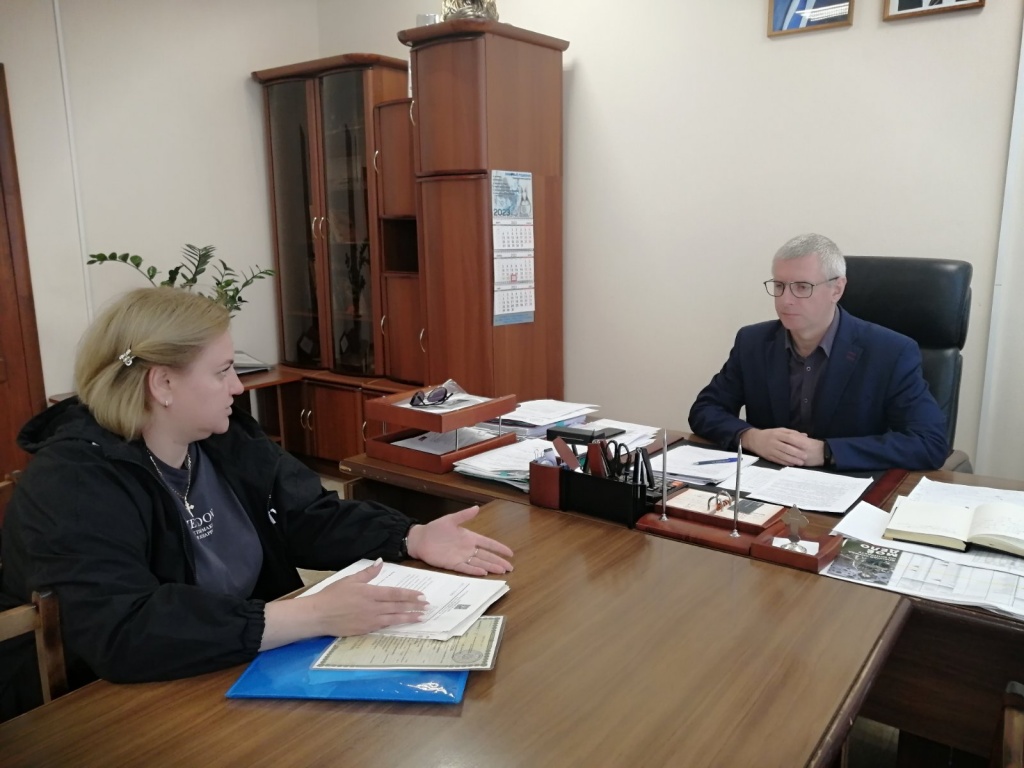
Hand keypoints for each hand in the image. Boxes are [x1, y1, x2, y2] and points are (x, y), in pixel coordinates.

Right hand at [308, 559, 427, 636]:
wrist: (318, 615)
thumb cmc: (332, 595)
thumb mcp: (350, 579)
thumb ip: (368, 572)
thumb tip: (380, 562)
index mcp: (370, 592)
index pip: (395, 593)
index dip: (410, 595)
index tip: (422, 596)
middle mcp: (373, 607)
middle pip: (398, 606)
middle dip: (414, 606)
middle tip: (428, 606)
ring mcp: (369, 620)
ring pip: (394, 618)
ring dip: (409, 617)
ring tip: (421, 617)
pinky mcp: (365, 630)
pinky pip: (384, 627)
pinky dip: (395, 625)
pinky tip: (402, 625)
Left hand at [406, 506, 513, 575]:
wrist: (421, 539)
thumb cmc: (436, 528)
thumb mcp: (450, 520)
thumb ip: (464, 515)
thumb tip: (476, 507)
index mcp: (470, 537)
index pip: (488, 543)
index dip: (499, 548)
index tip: (510, 553)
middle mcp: (468, 548)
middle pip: (487, 556)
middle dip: (499, 561)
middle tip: (510, 567)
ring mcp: (461, 557)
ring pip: (479, 563)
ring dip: (490, 567)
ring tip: (502, 571)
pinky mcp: (452, 564)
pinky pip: (466, 568)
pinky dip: (474, 571)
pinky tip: (483, 573)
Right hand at [741, 428, 824, 466]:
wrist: (754, 439)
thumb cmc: (770, 434)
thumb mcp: (780, 430)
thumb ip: (792, 433)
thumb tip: (805, 436)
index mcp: (777, 434)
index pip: (789, 438)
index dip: (798, 442)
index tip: (806, 446)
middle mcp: (773, 442)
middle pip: (786, 448)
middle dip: (797, 453)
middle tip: (806, 456)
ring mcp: (770, 450)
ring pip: (782, 456)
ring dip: (792, 460)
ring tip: (801, 462)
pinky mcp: (768, 457)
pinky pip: (778, 460)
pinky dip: (785, 463)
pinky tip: (792, 464)